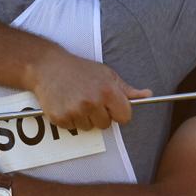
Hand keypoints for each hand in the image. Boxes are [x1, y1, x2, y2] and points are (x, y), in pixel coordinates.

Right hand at [28, 49, 150, 130]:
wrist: (48, 67)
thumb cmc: (80, 70)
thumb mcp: (106, 74)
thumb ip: (126, 89)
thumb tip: (148, 95)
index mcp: (107, 91)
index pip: (125, 117)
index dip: (119, 112)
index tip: (111, 106)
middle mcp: (92, 102)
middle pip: (106, 125)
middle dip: (100, 115)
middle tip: (89, 99)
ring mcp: (75, 111)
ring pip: (88, 128)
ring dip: (84, 118)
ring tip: (76, 100)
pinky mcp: (60, 118)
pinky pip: (72, 128)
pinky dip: (70, 119)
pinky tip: (66, 104)